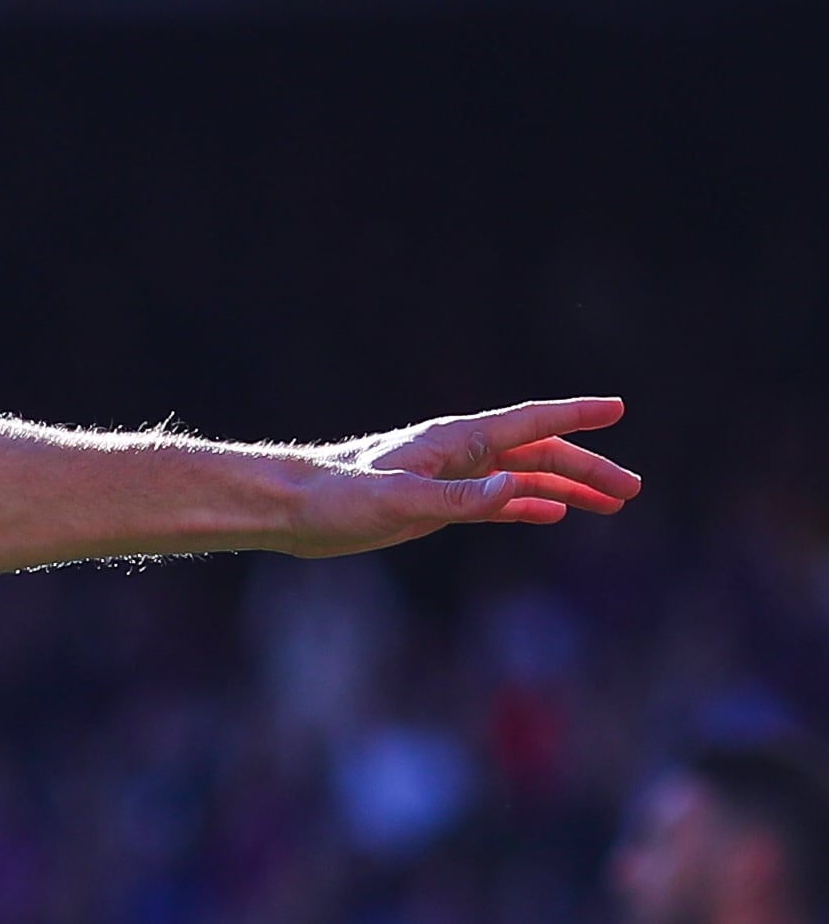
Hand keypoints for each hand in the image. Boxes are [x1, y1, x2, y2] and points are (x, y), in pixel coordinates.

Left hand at [281, 399, 636, 557]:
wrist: (290, 508)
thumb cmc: (335, 498)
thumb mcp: (398, 501)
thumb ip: (461, 498)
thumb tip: (521, 487)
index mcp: (454, 440)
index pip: (529, 422)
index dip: (575, 416)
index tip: (619, 408)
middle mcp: (458, 452)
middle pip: (538, 453)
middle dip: (588, 468)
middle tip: (633, 489)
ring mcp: (449, 477)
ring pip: (523, 477)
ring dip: (567, 488)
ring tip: (612, 504)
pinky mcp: (434, 503)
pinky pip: (495, 500)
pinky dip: (527, 505)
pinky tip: (553, 515)